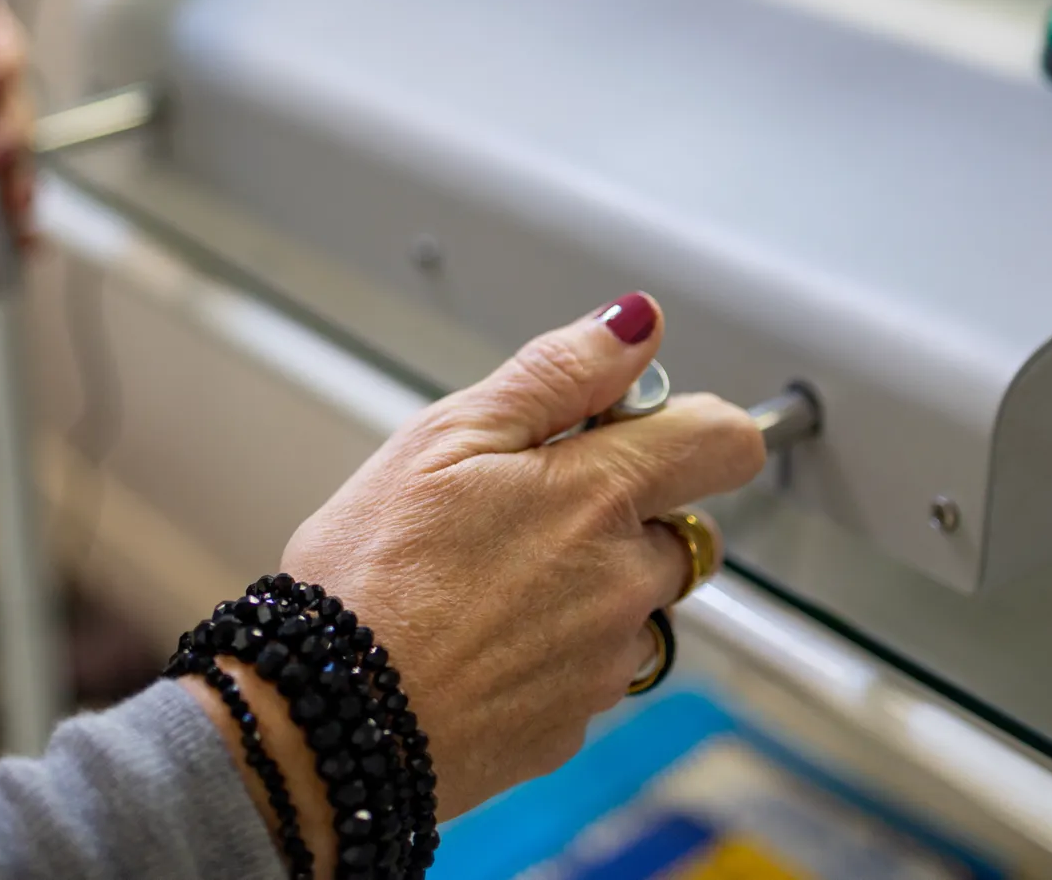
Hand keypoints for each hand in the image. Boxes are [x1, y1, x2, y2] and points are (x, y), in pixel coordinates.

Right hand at [282, 293, 763, 818]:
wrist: (326, 723)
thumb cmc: (368, 577)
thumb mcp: (444, 437)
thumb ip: (556, 374)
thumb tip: (636, 325)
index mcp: (600, 496)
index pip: (725, 443)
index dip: (693, 423)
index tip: (640, 425)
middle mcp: (624, 583)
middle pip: (682, 529)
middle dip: (626, 511)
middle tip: (524, 508)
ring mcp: (605, 664)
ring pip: (638, 606)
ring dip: (593, 587)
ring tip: (488, 583)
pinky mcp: (574, 726)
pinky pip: (593, 672)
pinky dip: (556, 652)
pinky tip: (479, 641)